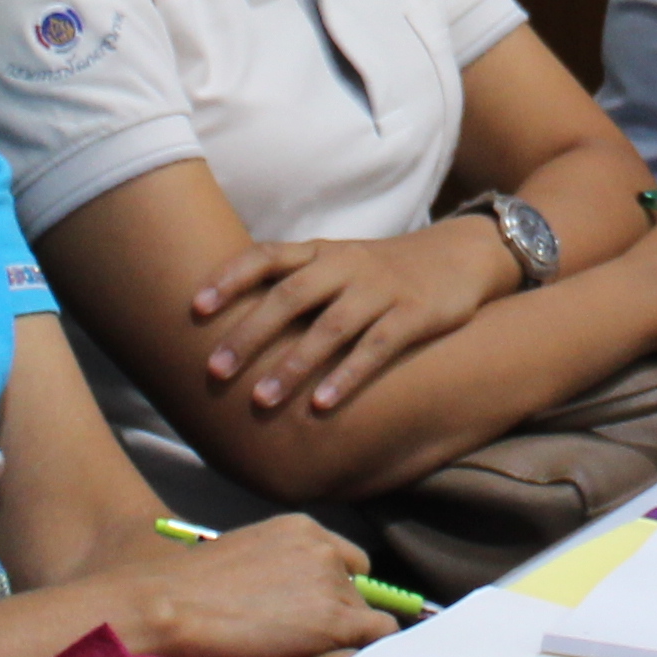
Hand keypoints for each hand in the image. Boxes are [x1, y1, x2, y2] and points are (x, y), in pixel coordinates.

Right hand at [129, 513, 399, 656]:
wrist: (172, 606)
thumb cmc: (188, 591)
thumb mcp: (243, 559)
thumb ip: (277, 569)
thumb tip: (292, 598)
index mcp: (300, 528)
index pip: (346, 559)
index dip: (334, 589)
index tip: (317, 615)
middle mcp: (324, 548)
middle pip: (357, 589)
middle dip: (339, 616)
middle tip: (306, 644)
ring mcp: (332, 582)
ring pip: (366, 617)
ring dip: (346, 638)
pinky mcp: (335, 619)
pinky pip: (378, 635)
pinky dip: (367, 651)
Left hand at [186, 219, 503, 418]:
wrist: (461, 256)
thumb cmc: (383, 270)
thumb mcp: (339, 263)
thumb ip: (294, 282)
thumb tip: (231, 321)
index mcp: (322, 252)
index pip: (266, 255)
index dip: (229, 278)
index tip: (195, 309)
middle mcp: (346, 266)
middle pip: (289, 297)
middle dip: (248, 335)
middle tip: (214, 371)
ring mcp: (381, 290)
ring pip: (329, 328)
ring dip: (292, 365)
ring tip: (260, 400)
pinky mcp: (414, 315)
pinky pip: (375, 348)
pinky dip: (346, 376)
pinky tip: (321, 405)